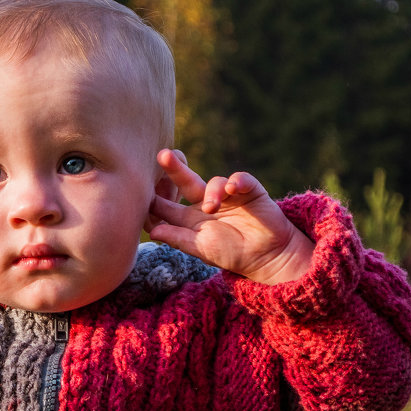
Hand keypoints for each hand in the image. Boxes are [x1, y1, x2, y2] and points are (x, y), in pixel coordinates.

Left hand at [146, 149, 314, 284]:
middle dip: (174, 169)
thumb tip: (152, 231)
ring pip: (214, 182)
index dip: (156, 197)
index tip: (141, 188)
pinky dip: (236, 182)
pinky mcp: (249, 190)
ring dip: (212, 192)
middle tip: (163, 155)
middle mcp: (206, 203)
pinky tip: (232, 189)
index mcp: (190, 219)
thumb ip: (178, 238)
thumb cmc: (232, 254)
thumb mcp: (202, 248)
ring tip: (211, 207)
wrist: (269, 256)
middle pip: (186, 182)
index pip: (168, 205)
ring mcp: (228, 195)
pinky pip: (240, 179)